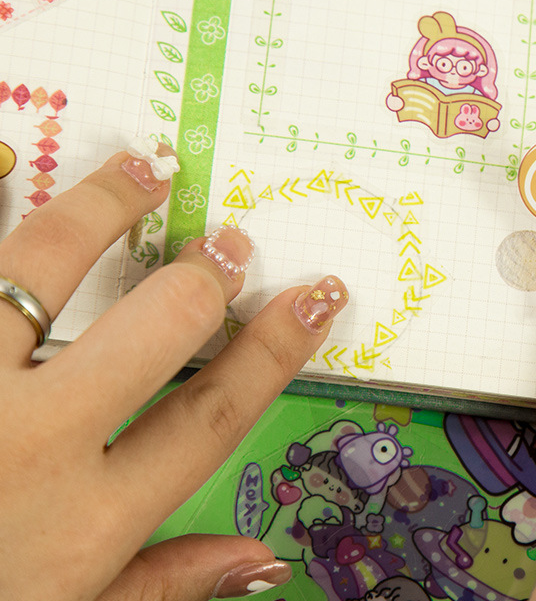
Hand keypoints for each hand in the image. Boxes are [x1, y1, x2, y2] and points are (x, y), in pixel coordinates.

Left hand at [0, 146, 347, 599]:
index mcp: (84, 522)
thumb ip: (163, 586)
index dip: (277, 347)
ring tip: (141, 171)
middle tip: (228, 243)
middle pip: (157, 327)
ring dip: (104, 207)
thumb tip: (261, 561)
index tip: (316, 297)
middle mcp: (29, 446)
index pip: (214, 412)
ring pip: (43, 266)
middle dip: (205, 275)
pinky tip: (9, 165)